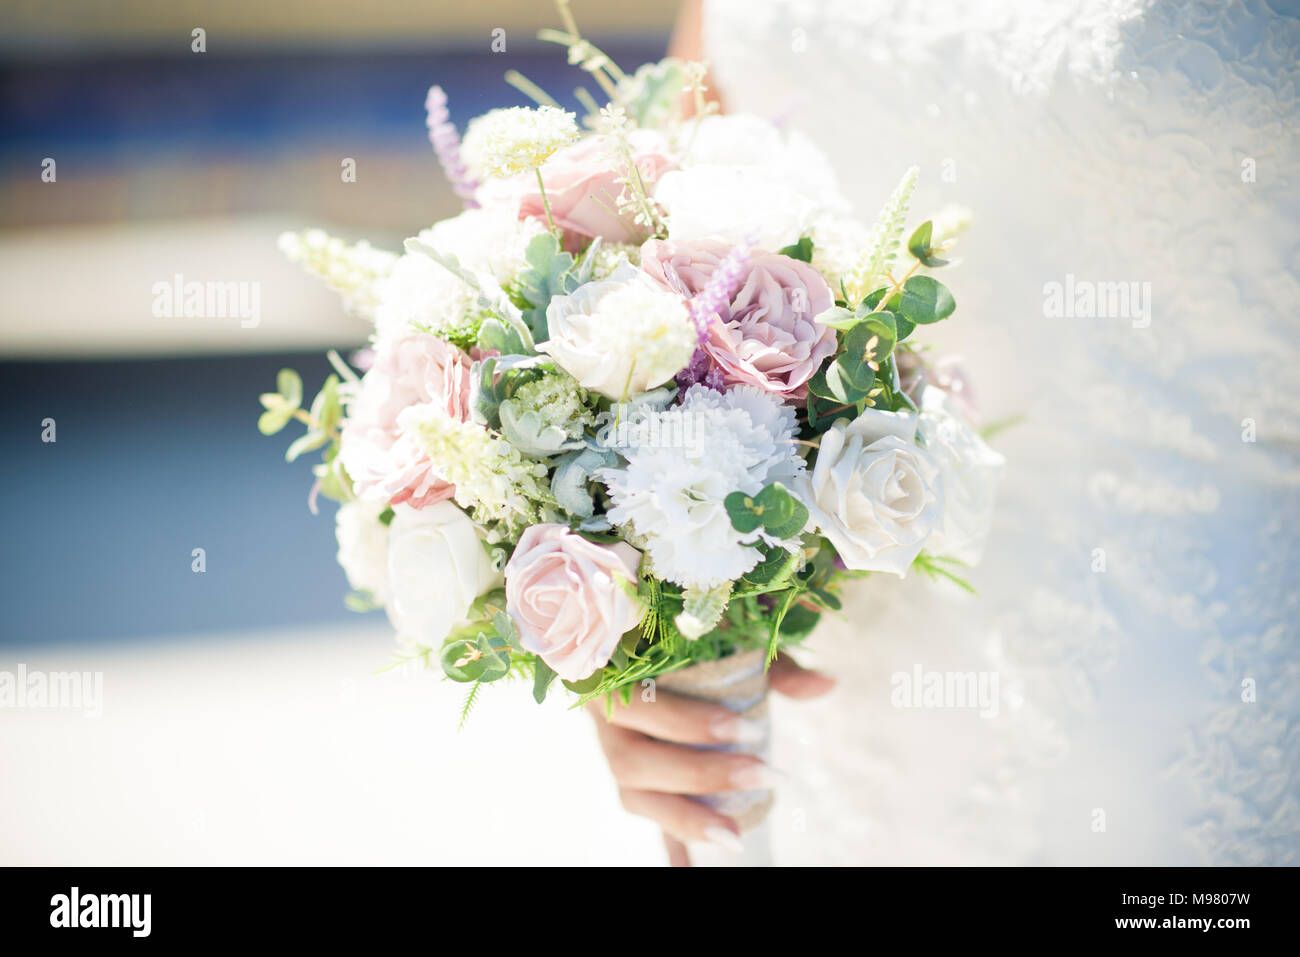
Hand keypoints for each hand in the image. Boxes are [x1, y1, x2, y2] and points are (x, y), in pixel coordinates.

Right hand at [588, 653, 833, 865]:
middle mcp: (603, 719)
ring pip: (633, 795)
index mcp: (615, 673)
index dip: (691, 722)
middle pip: (634, 761)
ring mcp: (613, 753)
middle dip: (700, 774)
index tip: (749, 729)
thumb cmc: (688, 638)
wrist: (638, 648)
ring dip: (683, 819)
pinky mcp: (633, 780)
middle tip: (762, 775)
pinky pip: (648, 815)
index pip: (642, 703)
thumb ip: (772, 664)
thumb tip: (827, 684)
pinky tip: (692, 870)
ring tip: (733, 840)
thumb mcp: (730, 638)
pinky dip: (672, 843)